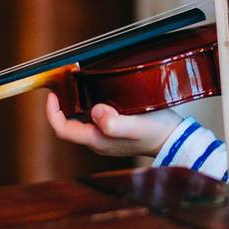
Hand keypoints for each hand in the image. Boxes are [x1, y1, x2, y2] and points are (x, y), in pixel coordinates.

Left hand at [43, 92, 181, 158]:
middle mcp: (98, 142)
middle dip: (61, 107)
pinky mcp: (113, 133)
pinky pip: (92, 121)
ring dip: (73, 106)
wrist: (174, 140)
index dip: (53, 113)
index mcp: (98, 140)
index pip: (63, 130)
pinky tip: (94, 95)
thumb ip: (115, 123)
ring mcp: (105, 139)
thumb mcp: (137, 125)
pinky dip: (86, 107)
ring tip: (74, 87)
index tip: (53, 94)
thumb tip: (96, 112)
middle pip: (68, 127)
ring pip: (79, 123)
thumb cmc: (156, 132)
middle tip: (61, 86)